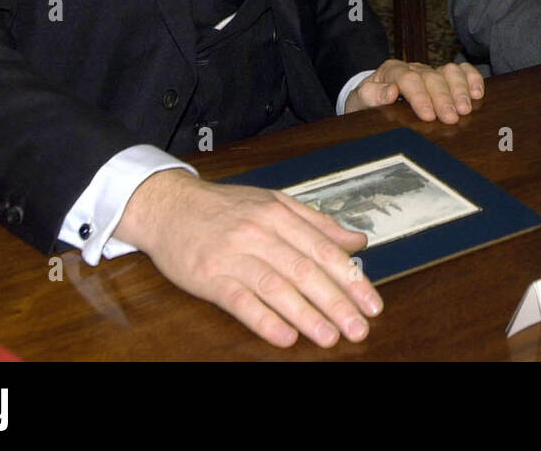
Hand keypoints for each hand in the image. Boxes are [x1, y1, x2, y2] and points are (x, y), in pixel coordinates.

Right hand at [115, 169, 381, 348]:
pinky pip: (240, 301)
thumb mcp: (274, 204)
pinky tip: (285, 336)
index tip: (371, 303)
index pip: (323, 250)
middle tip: (358, 328)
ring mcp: (233, 255)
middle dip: (336, 302)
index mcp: (279, 214)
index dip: (350, 278)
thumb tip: (357, 241)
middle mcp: (259, 233)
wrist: (169, 206)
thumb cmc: (225, 207)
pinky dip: (264, 320)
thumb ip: (317, 223)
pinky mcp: (209, 277)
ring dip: (306, 315)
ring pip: (277, 287)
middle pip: (305, 271)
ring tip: (330, 337)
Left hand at [344, 59, 483, 123]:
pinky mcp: (443, 77)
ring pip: (449, 71)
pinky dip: (472, 79)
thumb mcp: (359, 101)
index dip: (419, 96)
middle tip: (451, 118)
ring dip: (459, 90)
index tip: (428, 115)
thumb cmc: (367, 102)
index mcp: (391, 71)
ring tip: (466, 109)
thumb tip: (390, 92)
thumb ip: (370, 95)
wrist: (371, 99)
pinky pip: (461, 71)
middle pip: (431, 77)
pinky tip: (478, 93)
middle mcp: (414, 68)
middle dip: (443, 98)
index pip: (408, 79)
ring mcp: (431, 71)